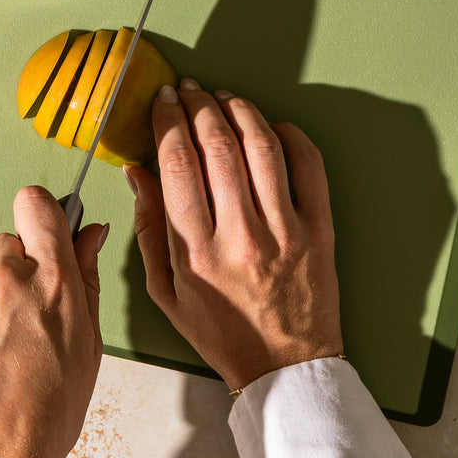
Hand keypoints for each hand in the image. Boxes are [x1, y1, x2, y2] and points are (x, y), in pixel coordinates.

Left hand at [0, 186, 105, 457]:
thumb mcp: (88, 343)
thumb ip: (87, 277)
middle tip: (21, 315)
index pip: (37, 205)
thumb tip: (90, 234)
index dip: (39, 213)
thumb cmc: (49, 411)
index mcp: (54, 282)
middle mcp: (9, 280)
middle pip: (6, 242)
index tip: (41, 227)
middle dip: (14, 269)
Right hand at [128, 79, 343, 390]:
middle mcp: (240, 237)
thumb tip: (138, 169)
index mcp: (196, 251)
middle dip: (199, 105)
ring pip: (261, 147)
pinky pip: (309, 167)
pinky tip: (272, 124)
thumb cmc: (222, 331)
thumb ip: (148, 226)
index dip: (168, 121)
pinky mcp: (319, 231)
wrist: (285, 368)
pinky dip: (291, 135)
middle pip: (217, 146)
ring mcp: (284, 232)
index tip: (164, 101)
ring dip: (240, 110)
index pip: (177, 163)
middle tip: (191, 90)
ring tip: (225, 97)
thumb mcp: (166, 290)